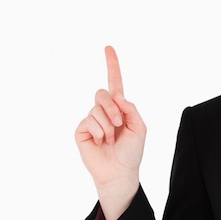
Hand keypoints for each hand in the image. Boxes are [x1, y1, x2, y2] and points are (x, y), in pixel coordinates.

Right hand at [75, 46, 145, 219]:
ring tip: (110, 139)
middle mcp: (104, 110)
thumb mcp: (139, 127)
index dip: (112, 65)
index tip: (108, 47)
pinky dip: (98, 132)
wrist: (119, 172)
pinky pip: (89, 121)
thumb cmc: (131, 151)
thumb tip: (117, 96)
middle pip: (102, 93)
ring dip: (107, 125)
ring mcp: (91, 119)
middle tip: (118, 125)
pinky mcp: (81, 130)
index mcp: (119, 107)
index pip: (115, 82)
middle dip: (112, 108)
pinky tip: (100, 142)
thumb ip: (131, 109)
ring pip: (97, 109)